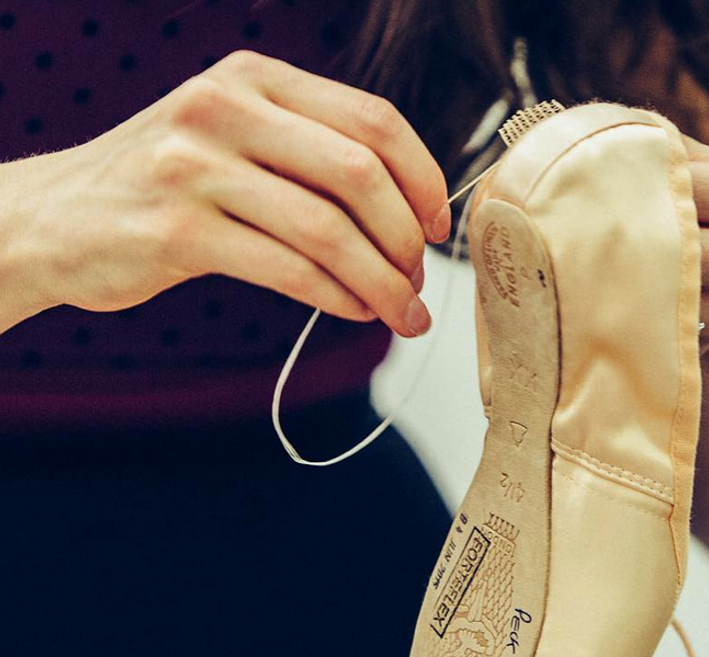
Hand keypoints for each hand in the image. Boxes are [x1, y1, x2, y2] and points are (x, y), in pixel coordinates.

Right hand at [0, 50, 448, 336]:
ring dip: (380, 282)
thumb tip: (408, 210)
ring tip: (401, 311)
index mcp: (255, 78)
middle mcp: (225, 108)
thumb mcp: (236, 139)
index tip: (436, 227)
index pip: (373, 119)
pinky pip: (287, 270)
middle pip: (360, 173)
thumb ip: (310, 155)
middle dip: (404, 239)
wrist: (57, 216)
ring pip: (327, 229)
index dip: (422, 178)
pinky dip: (337, 297)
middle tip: (417, 280)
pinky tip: (354, 310)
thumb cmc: (166, 184)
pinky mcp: (176, 230)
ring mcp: (195, 166)